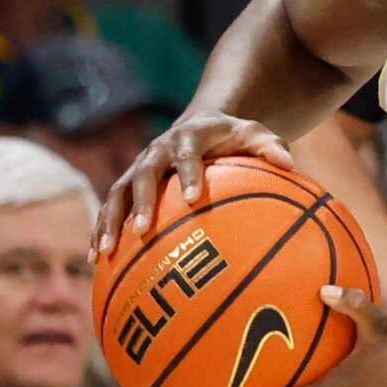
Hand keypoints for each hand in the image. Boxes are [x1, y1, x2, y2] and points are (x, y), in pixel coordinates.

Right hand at [93, 114, 294, 255]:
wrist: (200, 125)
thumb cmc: (232, 137)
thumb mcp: (253, 134)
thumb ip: (270, 146)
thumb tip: (290, 163)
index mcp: (187, 138)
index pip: (187, 155)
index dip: (188, 175)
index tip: (193, 198)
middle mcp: (156, 152)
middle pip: (142, 176)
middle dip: (140, 203)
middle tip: (141, 230)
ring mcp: (138, 168)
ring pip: (117, 194)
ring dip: (109, 222)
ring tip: (105, 252)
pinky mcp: (127, 185)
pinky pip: (110, 209)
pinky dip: (100, 231)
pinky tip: (96, 261)